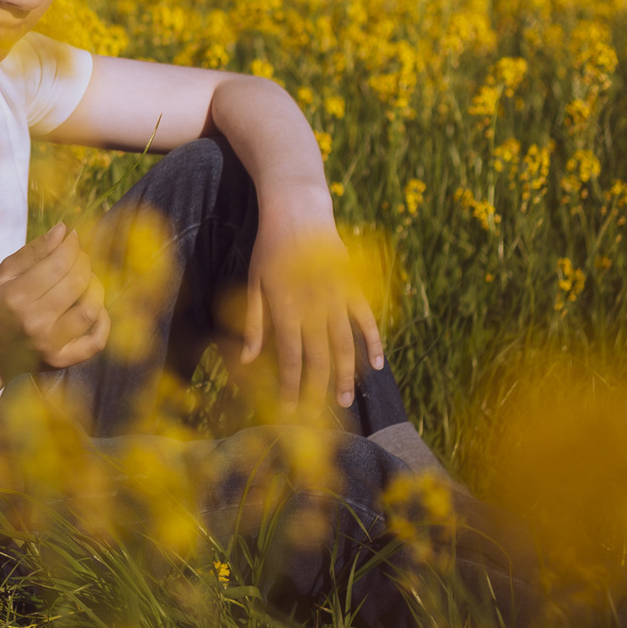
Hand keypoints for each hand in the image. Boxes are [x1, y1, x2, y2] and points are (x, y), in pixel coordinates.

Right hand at [0, 224, 110, 374]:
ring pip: (90, 309)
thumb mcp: (2, 275)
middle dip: (83, 261)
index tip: (72, 237)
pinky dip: (103, 322)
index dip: (71, 246)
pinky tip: (97, 308)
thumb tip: (63, 229)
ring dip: (95, 287)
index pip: (58, 263)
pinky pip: (95, 342)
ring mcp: (50, 344)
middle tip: (78, 256)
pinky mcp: (61, 361)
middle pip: (76, 283)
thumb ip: (33, 252)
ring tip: (86, 279)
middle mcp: (35, 322)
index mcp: (15, 296)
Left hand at [236, 210, 385, 409]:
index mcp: (286, 308)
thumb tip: (248, 360)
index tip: (290, 409)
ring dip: (346, 375)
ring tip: (345, 400)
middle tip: (319, 415)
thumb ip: (255, 323)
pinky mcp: (353, 286)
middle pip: (320, 358)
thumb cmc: (269, 248)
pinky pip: (366, 318)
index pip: (291, 357)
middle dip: (318, 389)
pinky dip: (373, 341)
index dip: (292, 386)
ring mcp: (337, 297)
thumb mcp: (253, 282)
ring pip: (345, 345)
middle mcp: (314, 307)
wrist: (298, 212)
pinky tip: (378, 364)